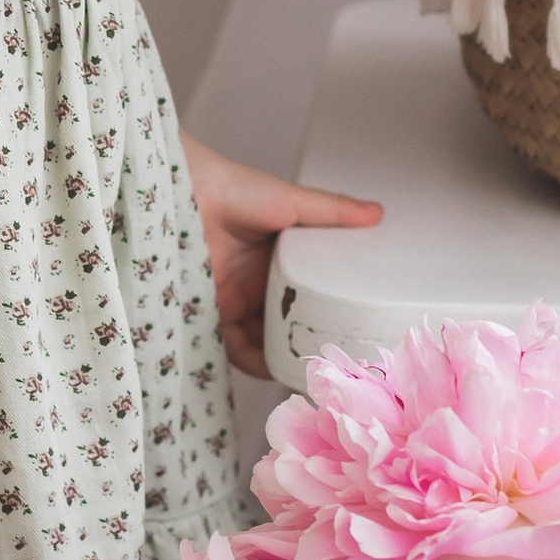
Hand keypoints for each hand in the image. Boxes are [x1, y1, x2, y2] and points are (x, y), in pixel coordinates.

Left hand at [179, 127, 381, 377]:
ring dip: (284, 357)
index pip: (310, 293)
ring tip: (309, 371)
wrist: (184, 192)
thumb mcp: (290, 201)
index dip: (328, 313)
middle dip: (309, 342)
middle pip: (289, 322)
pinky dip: (254, 359)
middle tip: (335, 359)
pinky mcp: (212, 311)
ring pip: (265, 339)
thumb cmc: (231, 188)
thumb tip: (375, 213)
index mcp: (280, 257)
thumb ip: (331, 211)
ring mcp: (236, 299)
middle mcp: (259, 282)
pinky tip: (273, 366)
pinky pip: (236, 345)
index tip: (352, 329)